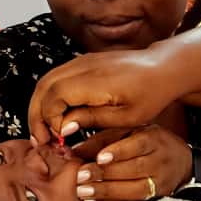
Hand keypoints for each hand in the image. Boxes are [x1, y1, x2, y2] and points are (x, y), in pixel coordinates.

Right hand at [28, 47, 176, 143]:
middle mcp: (83, 66)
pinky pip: (57, 77)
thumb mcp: (126, 117)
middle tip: (41, 140)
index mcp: (93, 80)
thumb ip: (92, 120)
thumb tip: (63, 127)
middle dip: (37, 115)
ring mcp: (82, 61)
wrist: (164, 69)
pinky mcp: (84, 62)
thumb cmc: (151, 94)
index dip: (49, 120)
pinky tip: (58, 115)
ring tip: (47, 131)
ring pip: (46, 81)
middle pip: (43, 87)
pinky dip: (50, 96)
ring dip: (41, 105)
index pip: (53, 98)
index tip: (59, 139)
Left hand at [73, 125, 191, 200]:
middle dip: (105, 174)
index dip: (119, 152)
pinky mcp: (156, 196)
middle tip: (81, 176)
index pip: (138, 145)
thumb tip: (73, 150)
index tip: (100, 158)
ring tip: (83, 191)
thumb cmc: (150, 143)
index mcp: (154, 139)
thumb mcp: (131, 132)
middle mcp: (160, 160)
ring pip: (134, 189)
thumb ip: (103, 139)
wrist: (183, 162)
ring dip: (106, 191)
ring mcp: (160, 181)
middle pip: (134, 169)